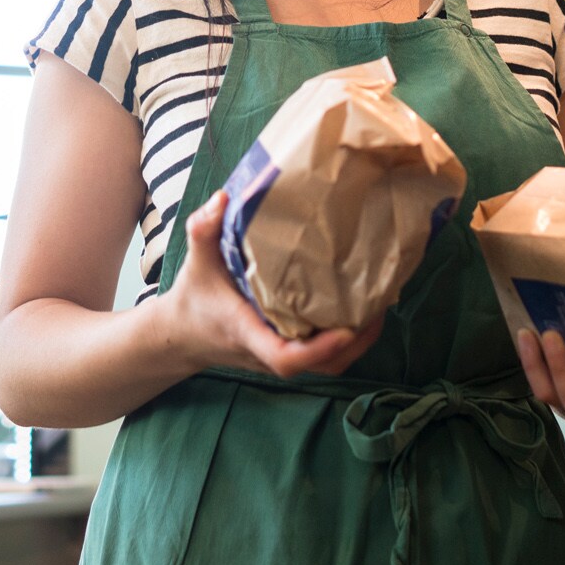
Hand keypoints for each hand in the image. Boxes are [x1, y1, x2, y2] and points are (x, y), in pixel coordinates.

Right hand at [161, 191, 384, 379]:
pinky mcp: (288, 352)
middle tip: (381, 303)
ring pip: (329, 366)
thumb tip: (224, 198)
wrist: (183, 335)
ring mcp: (281, 356)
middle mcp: (269, 352)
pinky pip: (325, 358)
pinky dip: (348, 341)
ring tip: (380, 304)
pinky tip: (362, 309)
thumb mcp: (196, 261)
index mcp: (248, 333)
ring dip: (359, 342)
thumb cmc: (194, 297)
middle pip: (322, 366)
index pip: (286, 358)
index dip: (319, 349)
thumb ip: (204, 230)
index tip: (346, 329)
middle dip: (357, 342)